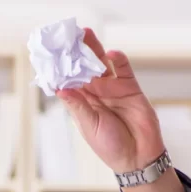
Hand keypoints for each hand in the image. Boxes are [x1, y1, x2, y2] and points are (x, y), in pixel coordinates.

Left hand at [55, 28, 190, 191]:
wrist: (138, 156)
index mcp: (82, 104)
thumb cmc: (110, 146)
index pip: (69, 82)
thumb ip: (78, 106)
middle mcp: (96, 94)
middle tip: (69, 37)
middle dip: (76, 53)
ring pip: (101, 64)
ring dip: (94, 50)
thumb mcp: (89, 126)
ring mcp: (113, 89)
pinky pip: (123, 70)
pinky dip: (117, 60)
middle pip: (84, 68)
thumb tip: (60, 89)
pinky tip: (110, 54)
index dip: (61, 69)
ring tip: (86, 35)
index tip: (52, 55)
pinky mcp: (130, 88)